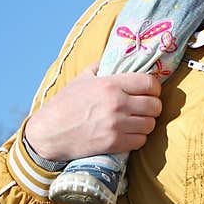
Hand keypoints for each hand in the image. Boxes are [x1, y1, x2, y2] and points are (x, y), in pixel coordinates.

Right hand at [23, 64, 162, 162]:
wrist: (49, 132)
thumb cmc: (65, 103)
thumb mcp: (82, 77)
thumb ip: (102, 66)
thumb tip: (118, 60)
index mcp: (110, 84)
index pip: (149, 83)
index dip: (154, 87)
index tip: (150, 91)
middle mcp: (117, 103)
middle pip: (154, 105)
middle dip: (153, 106)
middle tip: (145, 107)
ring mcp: (116, 125)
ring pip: (150, 124)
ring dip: (146, 123)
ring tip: (137, 121)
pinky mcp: (113, 143)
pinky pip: (141, 141)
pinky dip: (138, 138)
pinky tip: (130, 133)